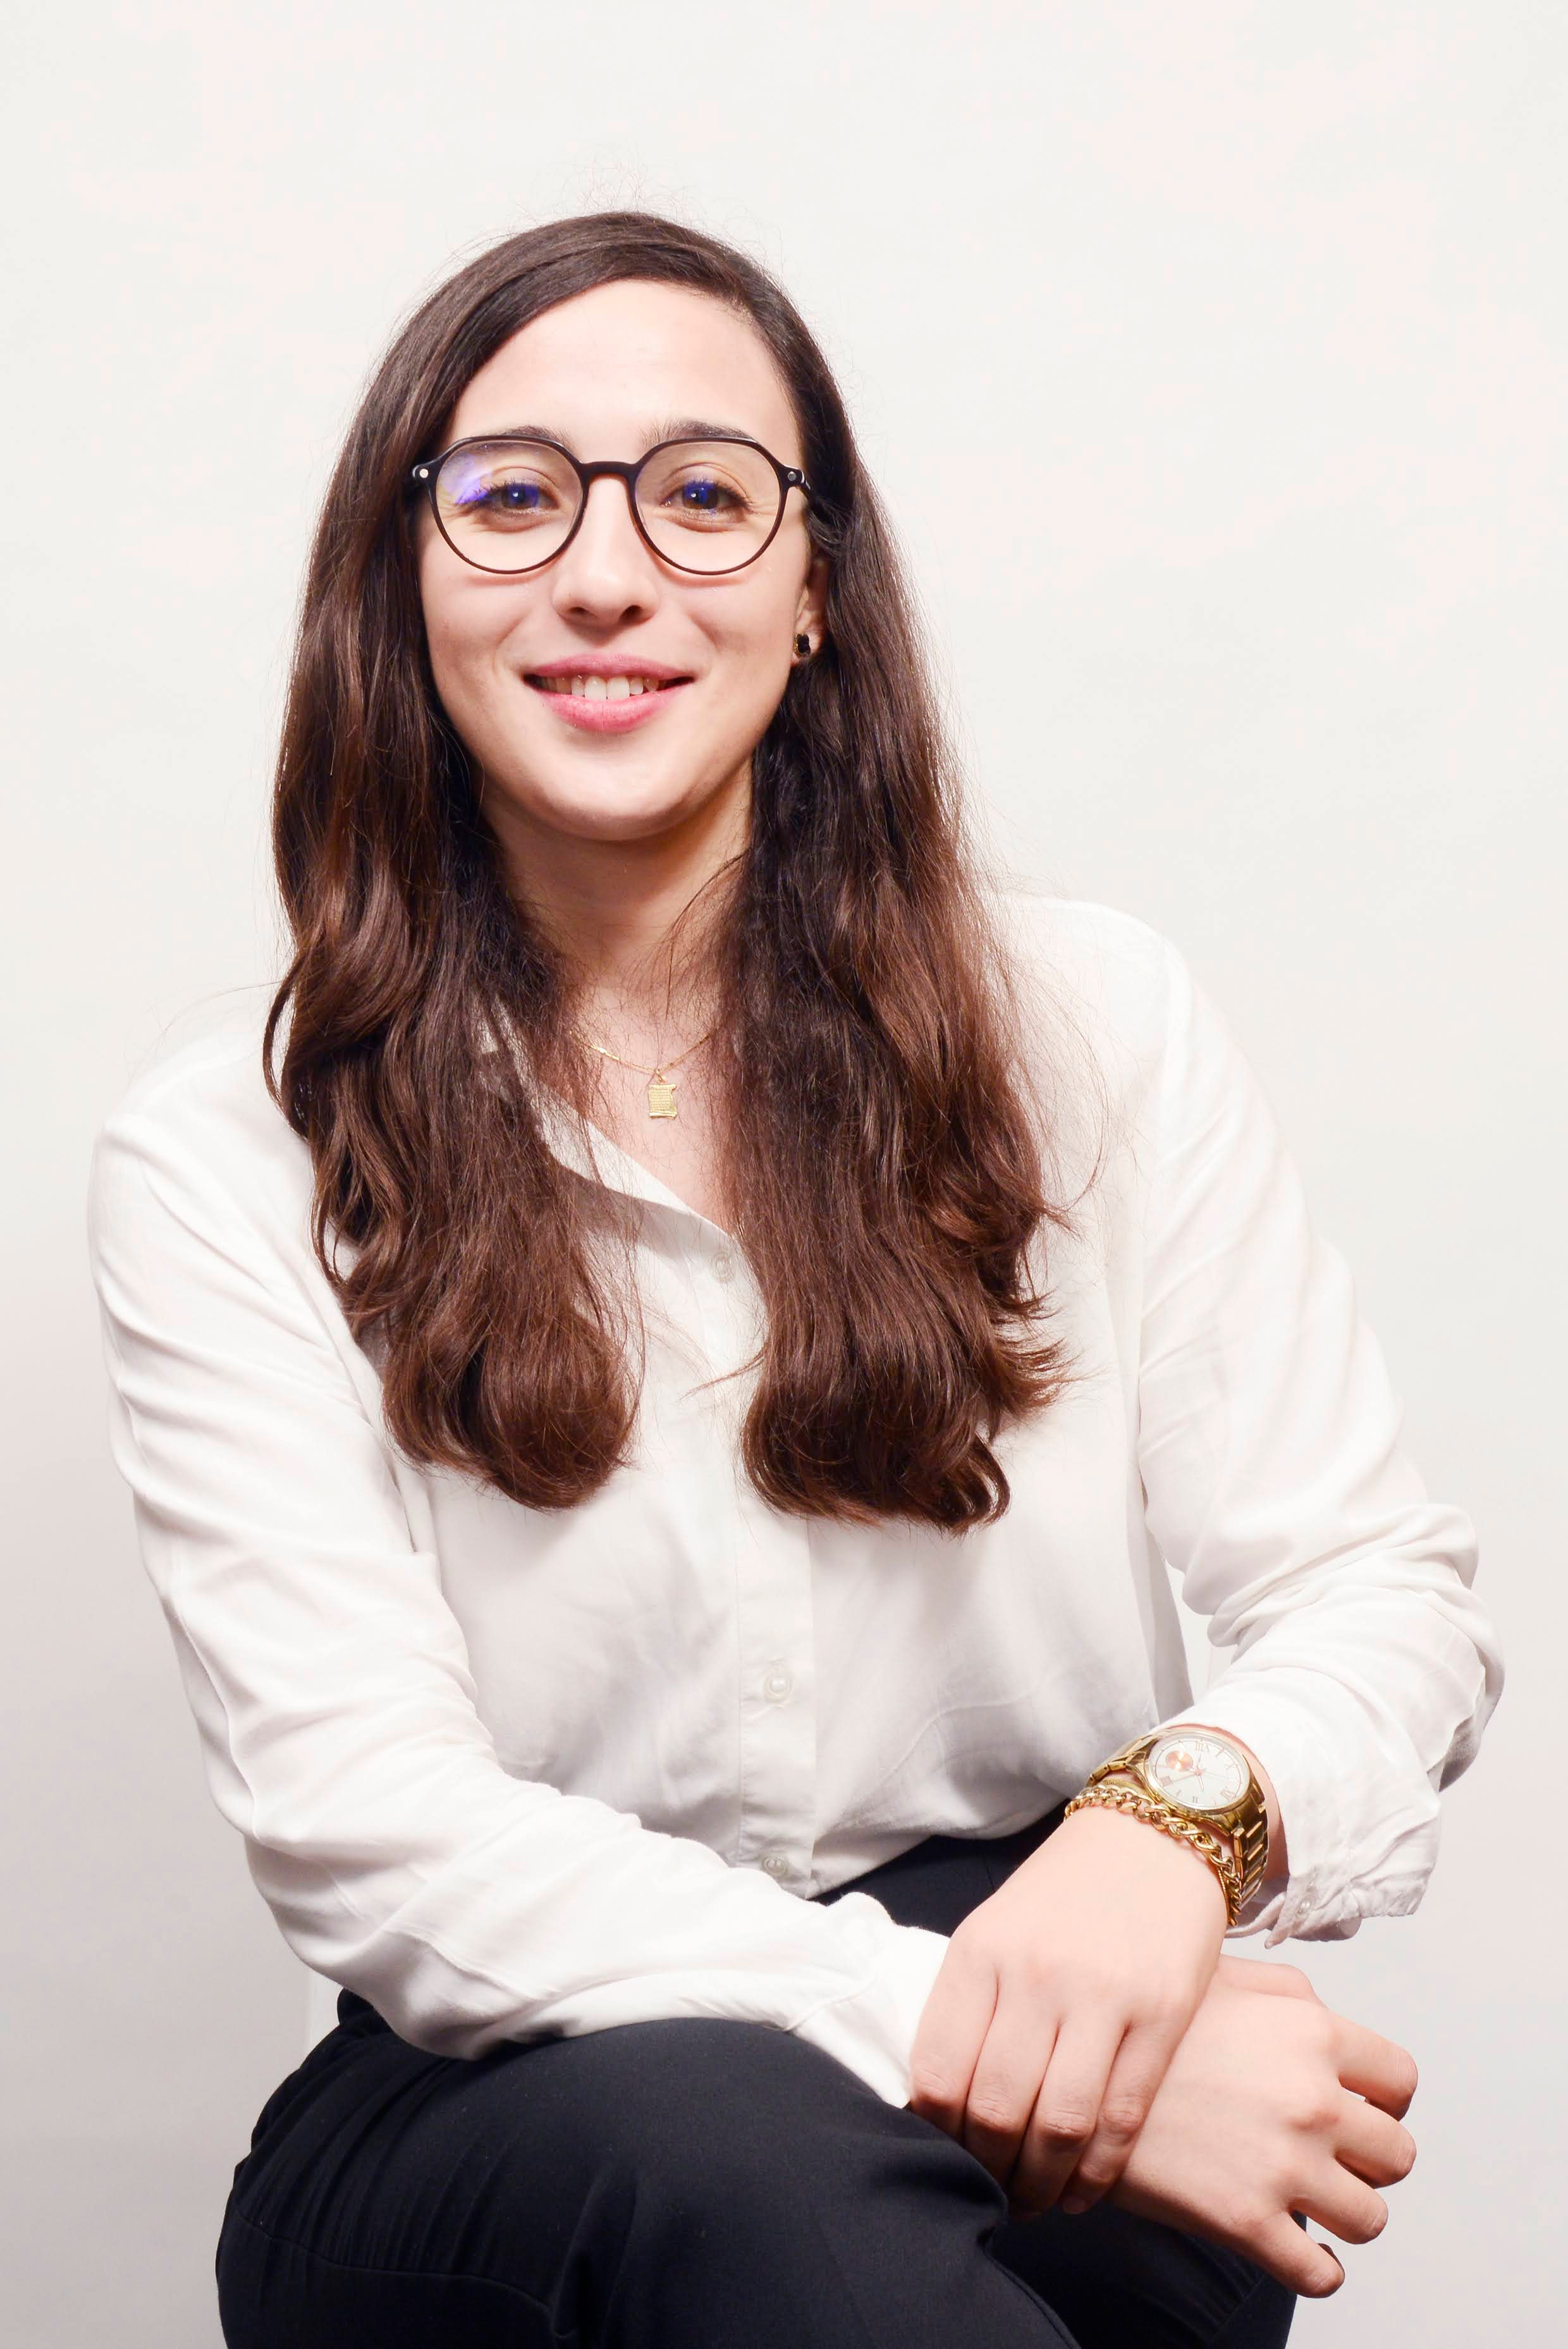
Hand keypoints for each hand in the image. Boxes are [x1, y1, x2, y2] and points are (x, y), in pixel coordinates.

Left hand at [908, 1802, 1227, 2212]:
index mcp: (980, 1951)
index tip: (945, 2157)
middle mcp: (1034, 1973)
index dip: (937, 2134)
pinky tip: (1084, 2190)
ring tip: (1035, 2201)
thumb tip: (937, 2099)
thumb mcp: (998, 1929)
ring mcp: (1100, 1995)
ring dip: (1041, 2183)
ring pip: (1057, 2124)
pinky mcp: (1161, 2015)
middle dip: (989, 2170)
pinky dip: (1097, 2171)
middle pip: (994, 2108)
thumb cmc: (1067, 1893)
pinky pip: (1121, 2117)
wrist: (1156, 1835)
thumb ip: (970, 2004)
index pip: (936, 2071)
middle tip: (992, 2191)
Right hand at [1109, 1954, 1418, 2296]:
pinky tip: (1293, 2248)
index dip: (1385, 2101)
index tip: (1362, 2111)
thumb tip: (1325, 2018)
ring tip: (1313, 2204)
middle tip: (1333, 2160)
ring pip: (1371, 2219)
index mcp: (1312, 2031)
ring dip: (1346, 2216)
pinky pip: (1323, 2274)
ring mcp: (1284, 2164)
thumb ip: (1288, 1993)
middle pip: (1397, 2156)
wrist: (1072, 2077)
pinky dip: (1319, 2270)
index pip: (1402, 2081)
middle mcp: (1312, 2098)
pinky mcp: (1248, 2222)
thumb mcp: (1221, 1975)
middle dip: (1370, 2162)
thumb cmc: (1144, 2023)